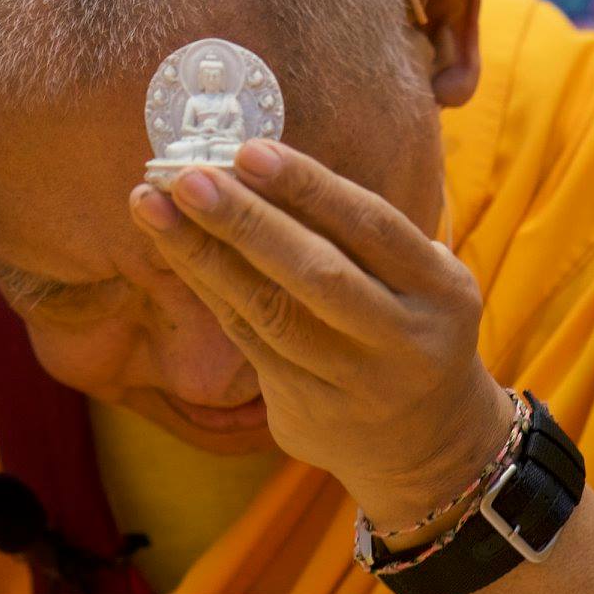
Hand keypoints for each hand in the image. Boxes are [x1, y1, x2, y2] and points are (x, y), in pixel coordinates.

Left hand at [128, 139, 514, 523]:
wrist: (429, 443)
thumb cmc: (411, 325)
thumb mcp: (423, 279)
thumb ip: (364, 233)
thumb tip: (260, 165)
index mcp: (440, 292)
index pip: (372, 226)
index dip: (309, 187)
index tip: (249, 150)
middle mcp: (402, 340)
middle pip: (316, 275)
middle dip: (245, 222)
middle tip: (187, 178)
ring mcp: (353, 383)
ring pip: (268, 313)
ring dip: (203, 255)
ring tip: (153, 206)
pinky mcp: (306, 412)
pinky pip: (246, 341)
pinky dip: (208, 289)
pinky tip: (174, 249)